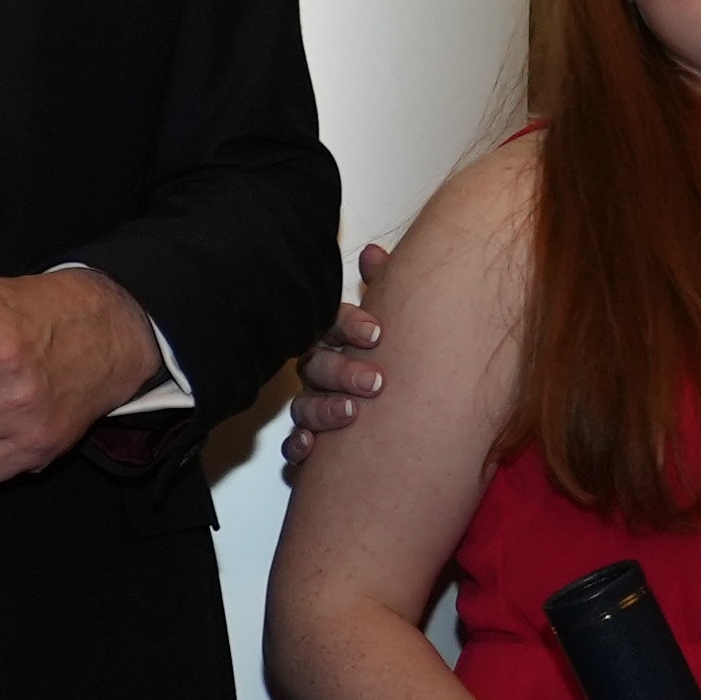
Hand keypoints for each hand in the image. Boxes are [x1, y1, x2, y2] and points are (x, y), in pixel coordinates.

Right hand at [278, 243, 396, 468]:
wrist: (407, 426)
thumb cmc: (391, 366)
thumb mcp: (393, 326)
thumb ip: (382, 286)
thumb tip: (373, 252)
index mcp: (336, 341)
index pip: (332, 324)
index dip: (350, 326)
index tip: (376, 334)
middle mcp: (320, 372)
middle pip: (317, 365)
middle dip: (343, 371)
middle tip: (375, 382)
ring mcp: (312, 406)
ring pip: (303, 404)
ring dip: (323, 409)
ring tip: (350, 414)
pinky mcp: (310, 443)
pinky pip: (293, 445)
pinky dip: (298, 447)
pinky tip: (310, 447)